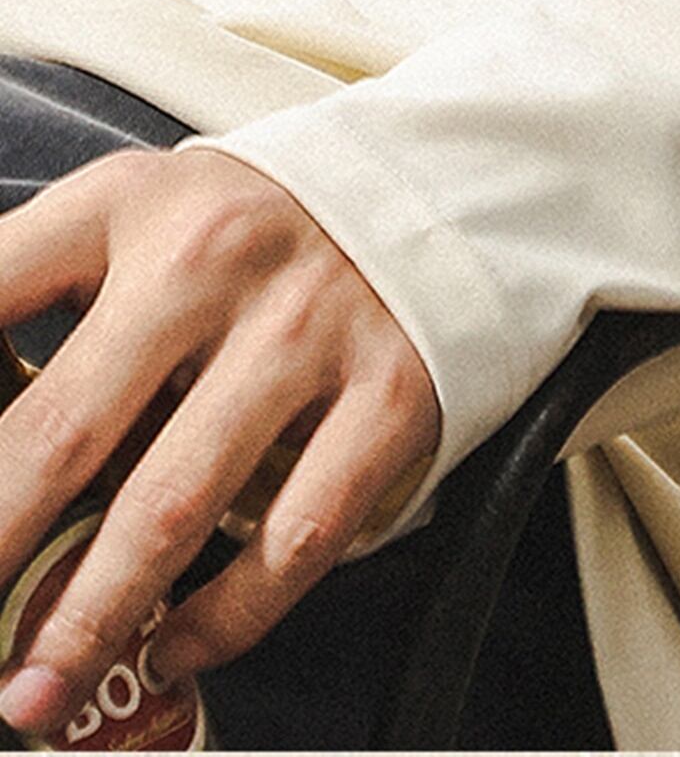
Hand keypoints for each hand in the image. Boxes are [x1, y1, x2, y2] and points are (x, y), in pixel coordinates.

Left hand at [0, 146, 439, 734]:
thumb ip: (37, 279)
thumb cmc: (256, 225)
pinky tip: (177, 643)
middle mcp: (220, 262)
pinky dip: (227, 615)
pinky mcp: (390, 393)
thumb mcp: (140, 210)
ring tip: (35, 691)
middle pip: (65, 433)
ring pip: (178, 506)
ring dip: (90, 620)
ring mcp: (312, 331)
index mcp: (136, 207)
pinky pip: (297, 534)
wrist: (431, 197)